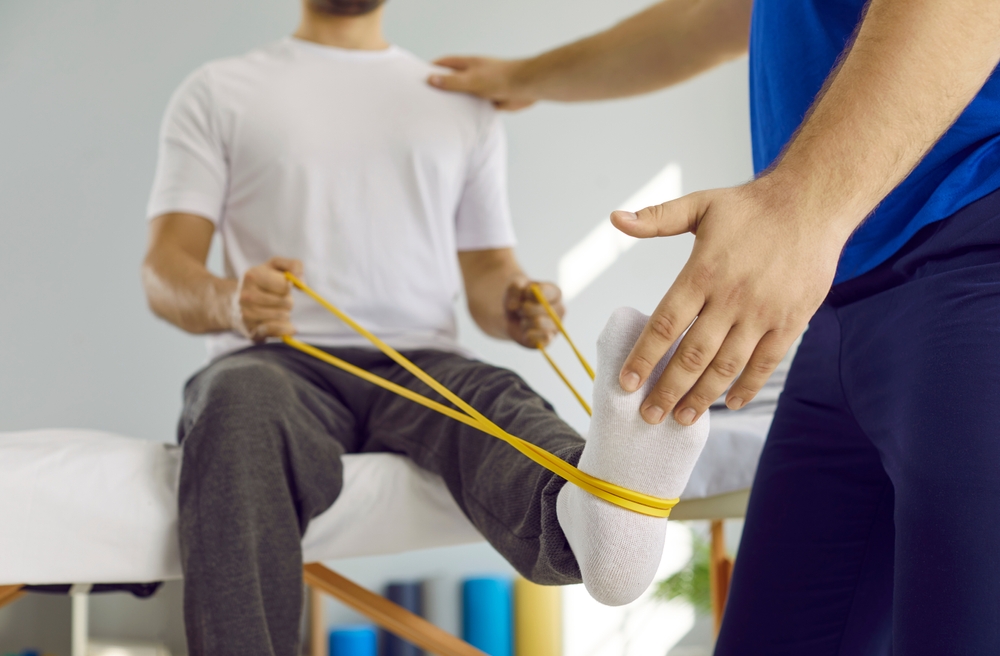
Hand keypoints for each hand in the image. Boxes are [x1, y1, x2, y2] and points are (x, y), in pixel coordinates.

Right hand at [231, 257, 302, 341]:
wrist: (241, 297)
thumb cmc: (264, 279)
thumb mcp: (278, 265)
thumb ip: (294, 266)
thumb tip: (302, 283)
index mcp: (253, 275)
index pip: (285, 286)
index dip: (288, 286)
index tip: (281, 285)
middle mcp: (247, 295)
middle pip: (285, 303)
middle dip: (288, 301)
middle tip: (279, 298)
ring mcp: (247, 313)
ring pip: (283, 316)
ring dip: (286, 313)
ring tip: (277, 308)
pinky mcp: (252, 329)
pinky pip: (277, 330)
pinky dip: (285, 328)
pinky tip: (284, 323)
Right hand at [428, 56, 536, 110]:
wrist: (525, 87)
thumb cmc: (501, 78)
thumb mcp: (471, 80)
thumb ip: (452, 81)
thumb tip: (430, 79)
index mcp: (468, 64)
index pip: (445, 63)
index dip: (432, 68)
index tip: (419, 76)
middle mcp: (474, 75)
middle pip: (453, 80)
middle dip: (441, 87)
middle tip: (425, 98)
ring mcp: (481, 88)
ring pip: (463, 95)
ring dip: (455, 102)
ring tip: (438, 112)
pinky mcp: (490, 101)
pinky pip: (474, 107)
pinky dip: (468, 113)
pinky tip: (459, 122)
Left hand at [504, 279, 563, 347]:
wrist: (514, 318)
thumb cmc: (518, 299)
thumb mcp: (513, 288)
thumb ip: (514, 289)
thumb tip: (514, 306)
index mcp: (555, 293)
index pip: (547, 292)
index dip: (531, 294)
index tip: (525, 294)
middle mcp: (560, 309)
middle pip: (542, 308)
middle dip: (525, 309)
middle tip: (521, 309)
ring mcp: (556, 326)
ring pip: (539, 323)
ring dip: (524, 322)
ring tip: (523, 321)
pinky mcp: (549, 340)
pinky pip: (542, 339)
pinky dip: (528, 336)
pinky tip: (525, 332)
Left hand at [612, 178, 849, 424]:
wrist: (813, 203)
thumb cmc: (751, 207)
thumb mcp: (700, 205)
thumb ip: (657, 218)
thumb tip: (616, 218)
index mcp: (703, 273)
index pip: (666, 325)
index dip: (644, 358)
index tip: (627, 383)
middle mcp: (731, 298)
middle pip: (693, 356)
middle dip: (668, 390)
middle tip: (648, 415)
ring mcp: (763, 313)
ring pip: (727, 366)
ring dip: (703, 396)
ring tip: (681, 418)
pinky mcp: (791, 321)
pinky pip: (766, 362)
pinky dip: (747, 386)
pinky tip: (730, 403)